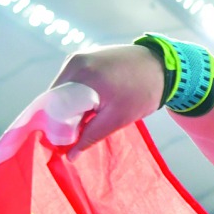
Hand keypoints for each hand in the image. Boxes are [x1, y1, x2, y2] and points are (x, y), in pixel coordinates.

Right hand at [49, 44, 166, 158]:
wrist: (161, 67)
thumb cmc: (142, 94)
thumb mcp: (117, 119)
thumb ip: (90, 136)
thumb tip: (69, 155)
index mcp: (82, 76)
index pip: (52, 106)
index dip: (54, 128)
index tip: (62, 145)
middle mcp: (74, 63)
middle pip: (54, 97)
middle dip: (61, 119)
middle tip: (74, 137)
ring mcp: (78, 58)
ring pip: (61, 90)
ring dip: (68, 108)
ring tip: (85, 122)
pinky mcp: (83, 57)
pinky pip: (70, 81)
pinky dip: (74, 96)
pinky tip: (88, 108)